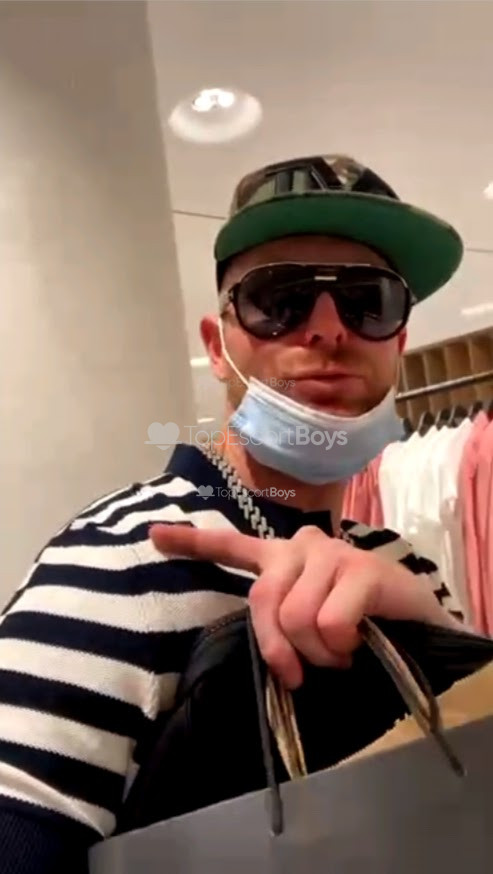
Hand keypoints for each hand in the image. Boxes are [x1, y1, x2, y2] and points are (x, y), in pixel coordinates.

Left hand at [149, 523, 453, 689]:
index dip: (192, 543)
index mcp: (281, 559)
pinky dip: (343, 646)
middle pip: (263, 602)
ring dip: (321, 652)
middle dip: (280, 648)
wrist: (417, 626)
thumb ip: (280, 625)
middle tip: (306, 670)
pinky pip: (331, 622)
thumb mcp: (309, 627)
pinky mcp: (362, 568)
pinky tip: (361, 641)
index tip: (153, 536)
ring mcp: (332, 554)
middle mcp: (301, 546)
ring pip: (298, 618)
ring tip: (343, 650)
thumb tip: (273, 656)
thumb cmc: (357, 627)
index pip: (232, 545)